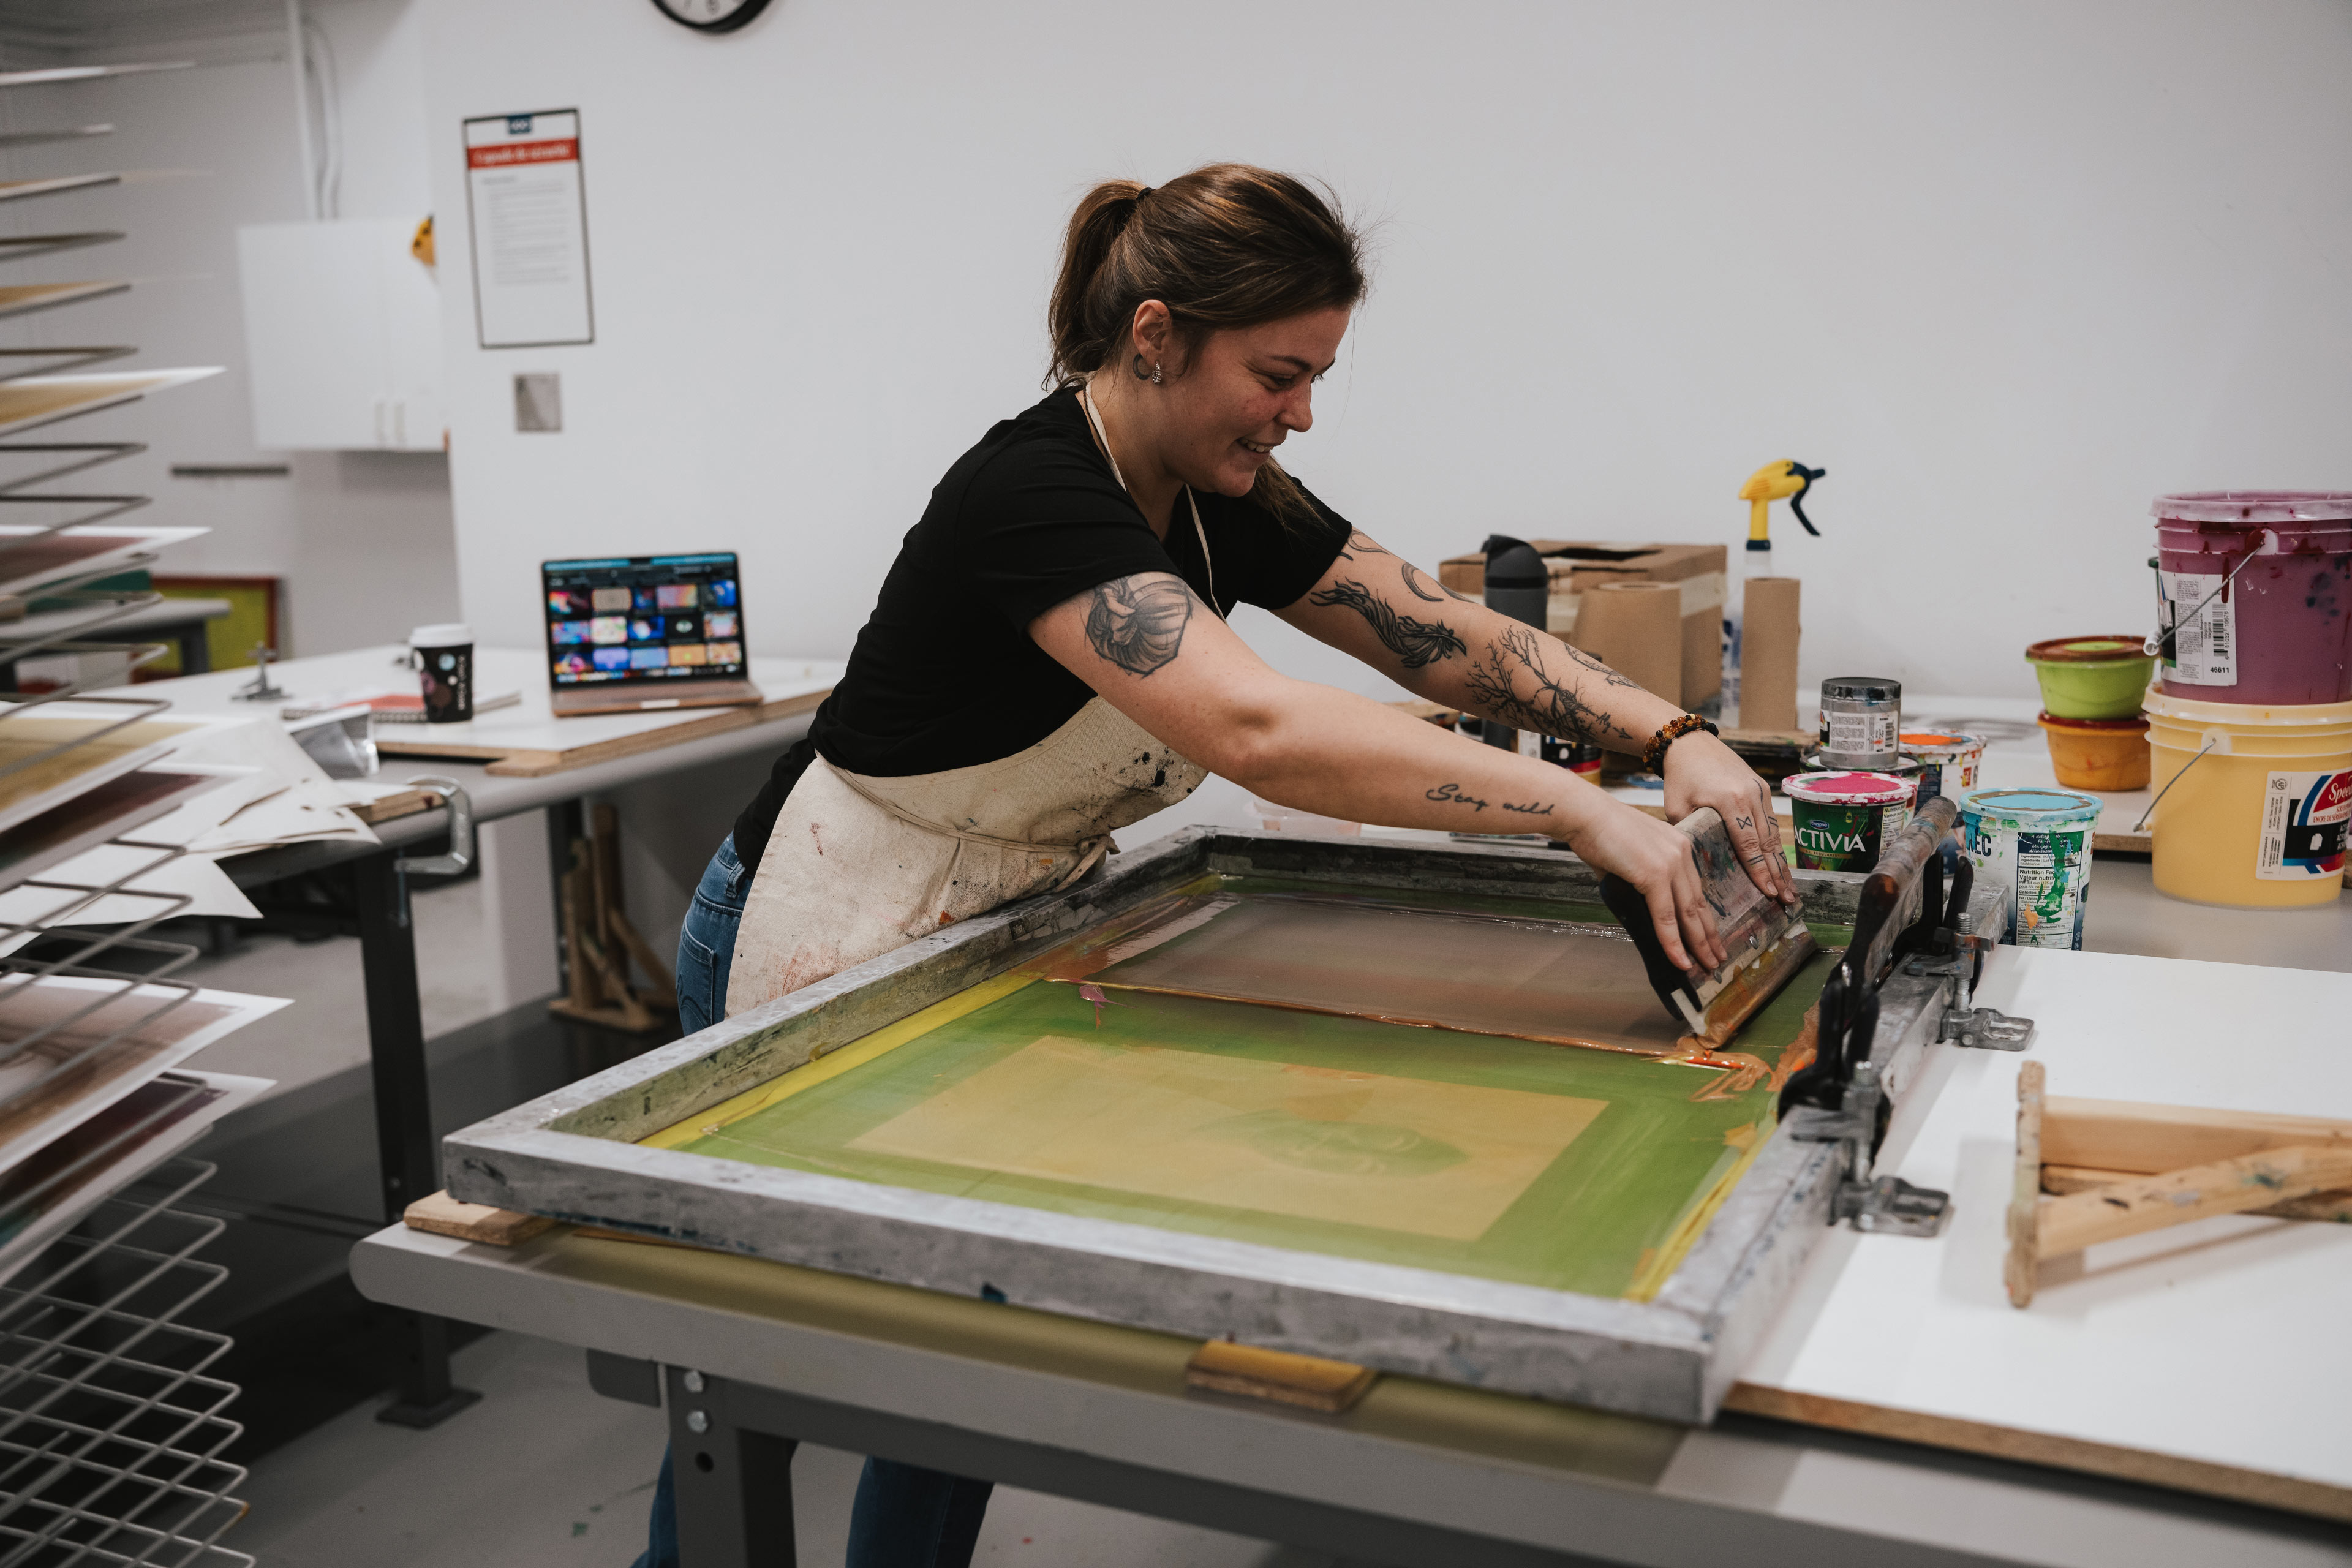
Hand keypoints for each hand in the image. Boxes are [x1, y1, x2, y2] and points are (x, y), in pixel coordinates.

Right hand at [1566, 800, 1727, 975]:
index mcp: (1678, 846)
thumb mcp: (1627, 859)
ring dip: (1698, 944)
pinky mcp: (1654, 874)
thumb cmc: (1596, 833)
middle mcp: (1681, 853)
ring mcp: (1670, 863)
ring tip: (1706, 966)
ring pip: (1688, 913)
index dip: (1704, 917)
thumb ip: (1637, 882)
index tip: (1710, 936)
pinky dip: (1672, 941)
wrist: (1583, 814)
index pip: (1695, 889)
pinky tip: (1680, 960)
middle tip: (1717, 958)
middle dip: (1709, 935)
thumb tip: (1637, 908)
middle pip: (1698, 903)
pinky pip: (1665, 916)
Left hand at [1661, 730, 1798, 905]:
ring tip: (1789, 889)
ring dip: (1782, 863)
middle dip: (1778, 874)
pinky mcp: (1762, 788)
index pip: (1749, 844)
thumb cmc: (1679, 777)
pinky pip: (1772, 821)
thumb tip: (1698, 866)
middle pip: (1768, 842)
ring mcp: (1760, 790)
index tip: (1768, 893)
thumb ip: (1691, 835)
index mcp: (1730, 801)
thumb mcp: (1677, 809)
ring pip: (1774, 833)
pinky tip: (1781, 863)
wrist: (1690, 743)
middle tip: (1786, 901)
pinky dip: (1777, 844)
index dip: (1759, 871)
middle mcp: (1750, 795)